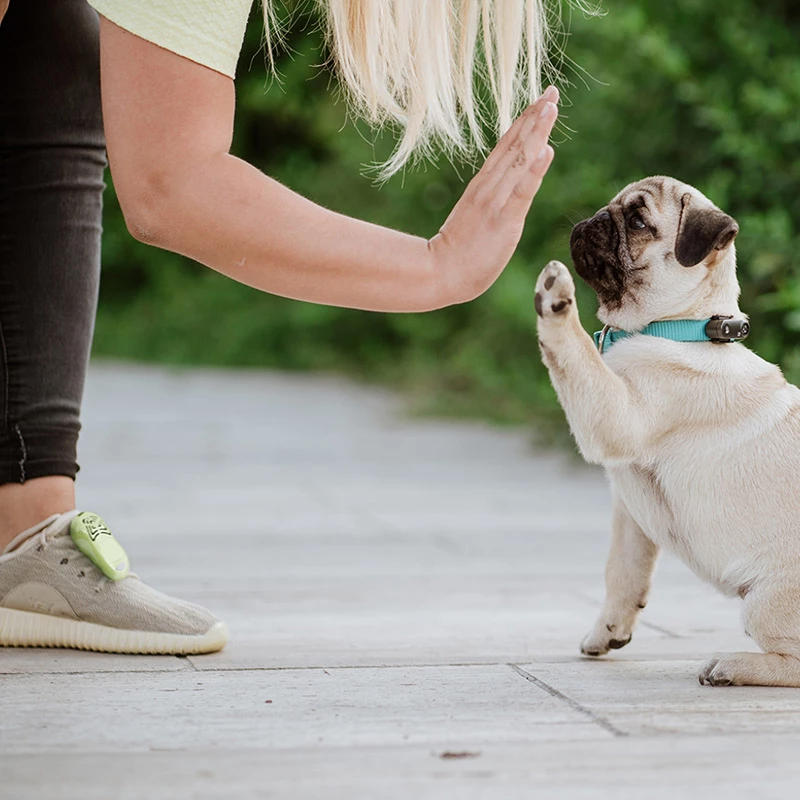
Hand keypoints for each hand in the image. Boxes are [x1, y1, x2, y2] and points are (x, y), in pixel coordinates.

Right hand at [428, 86, 558, 305]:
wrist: (439, 273)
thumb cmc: (457, 253)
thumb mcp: (476, 219)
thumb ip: (490, 203)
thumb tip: (504, 194)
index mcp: (482, 187)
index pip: (506, 148)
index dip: (524, 122)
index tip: (541, 100)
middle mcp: (489, 188)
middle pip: (514, 146)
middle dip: (534, 118)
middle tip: (551, 91)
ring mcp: (495, 202)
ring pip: (519, 161)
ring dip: (536, 133)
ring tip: (550, 107)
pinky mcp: (503, 220)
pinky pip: (521, 192)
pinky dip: (533, 170)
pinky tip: (545, 150)